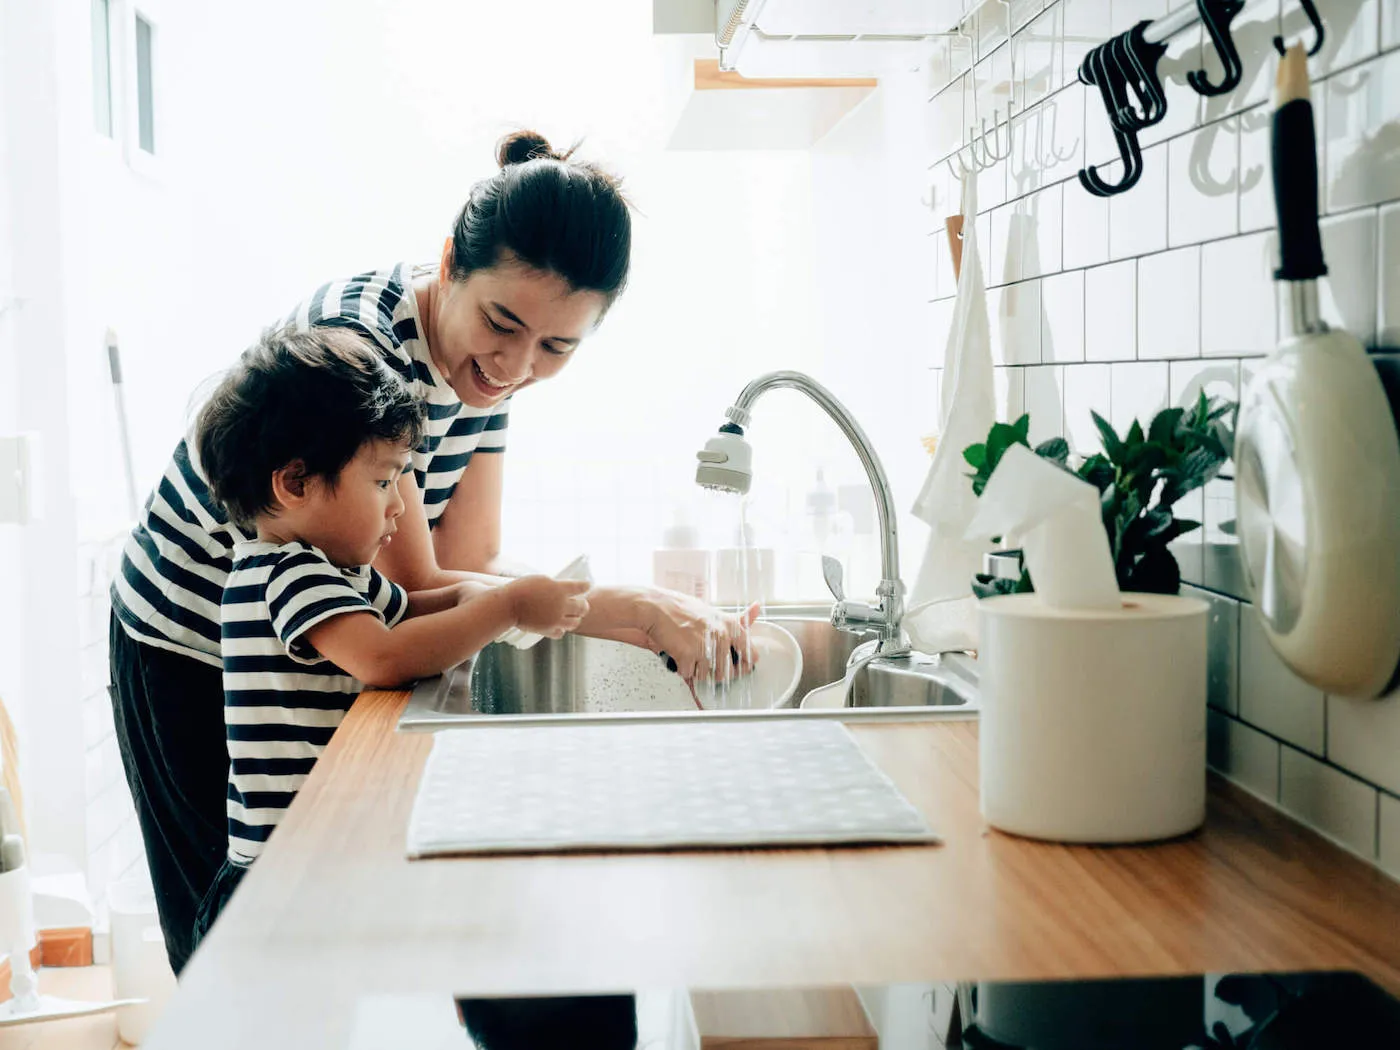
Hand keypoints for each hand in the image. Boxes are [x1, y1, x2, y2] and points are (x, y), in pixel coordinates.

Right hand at [503, 577, 590, 638]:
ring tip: (571, 616)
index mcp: (560, 589)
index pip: (581, 587)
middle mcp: (561, 604)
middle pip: (583, 607)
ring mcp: (556, 619)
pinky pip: (561, 632)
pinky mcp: (548, 630)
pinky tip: (558, 625)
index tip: (587, 585)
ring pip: (575, 622)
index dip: (585, 586)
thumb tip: (563, 590)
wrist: (508, 605)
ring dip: (575, 618)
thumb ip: (555, 586)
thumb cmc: (521, 589)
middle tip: (580, 604)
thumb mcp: (541, 580)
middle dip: (583, 605)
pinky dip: (561, 629)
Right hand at [643, 591, 760, 682]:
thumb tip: (757, 608)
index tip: (737, 665)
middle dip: (716, 672)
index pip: (752, 656)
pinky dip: (682, 668)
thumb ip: (738, 618)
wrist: (656, 607)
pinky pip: (688, 673)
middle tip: (705, 661)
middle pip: (728, 672)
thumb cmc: (682, 609)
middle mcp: (720, 636)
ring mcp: (704, 646)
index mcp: (731, 626)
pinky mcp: (687, 655)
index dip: (744, 664)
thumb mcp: (715, 611)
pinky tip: (679, 654)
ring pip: (707, 675)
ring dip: (697, 670)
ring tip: (690, 654)